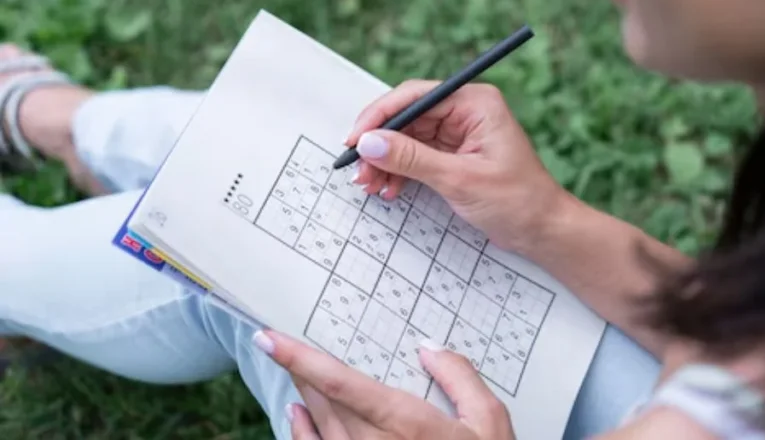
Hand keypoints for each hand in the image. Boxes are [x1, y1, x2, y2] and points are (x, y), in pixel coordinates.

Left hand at [254, 330, 515, 439]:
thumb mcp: (490, 421)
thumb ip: (461, 379)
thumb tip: (430, 348)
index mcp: (409, 425)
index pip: (343, 384)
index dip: (302, 360)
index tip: (270, 339)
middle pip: (325, 402)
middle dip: (304, 371)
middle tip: (287, 344)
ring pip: (320, 426)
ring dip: (304, 395)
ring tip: (295, 371)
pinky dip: (302, 432)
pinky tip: (297, 414)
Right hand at [345, 80, 567, 251]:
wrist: (542, 230)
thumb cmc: (517, 200)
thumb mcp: (460, 179)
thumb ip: (412, 159)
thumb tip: (370, 142)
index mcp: (475, 103)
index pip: (416, 96)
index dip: (381, 116)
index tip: (356, 139)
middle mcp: (466, 112)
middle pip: (408, 117)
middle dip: (380, 144)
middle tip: (359, 170)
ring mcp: (460, 134)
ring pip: (408, 138)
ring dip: (386, 161)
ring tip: (371, 186)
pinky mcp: (455, 155)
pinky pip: (417, 155)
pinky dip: (400, 171)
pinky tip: (389, 189)